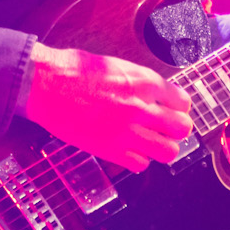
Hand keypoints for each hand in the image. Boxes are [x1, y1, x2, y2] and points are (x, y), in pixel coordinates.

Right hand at [24, 43, 193, 171]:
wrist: (46, 85)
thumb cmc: (76, 71)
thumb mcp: (118, 66)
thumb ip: (143, 83)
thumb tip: (161, 95)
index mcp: (144, 82)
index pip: (183, 102)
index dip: (179, 106)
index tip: (173, 108)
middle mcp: (140, 108)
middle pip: (182, 128)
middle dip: (178, 128)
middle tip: (168, 127)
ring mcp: (126, 132)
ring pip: (168, 151)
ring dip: (163, 146)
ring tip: (153, 140)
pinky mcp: (110, 150)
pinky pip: (141, 164)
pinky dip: (139, 159)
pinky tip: (131, 149)